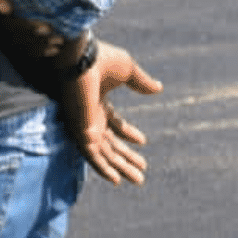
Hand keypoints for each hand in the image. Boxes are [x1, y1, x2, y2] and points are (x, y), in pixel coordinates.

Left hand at [58, 40, 162, 186]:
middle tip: (141, 170)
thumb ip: (141, 82)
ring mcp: (83, 124)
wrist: (79, 58)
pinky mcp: (79, 130)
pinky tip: (115, 179)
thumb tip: (158, 88)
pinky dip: (102, 168)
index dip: (127, 133)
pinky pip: (90, 155)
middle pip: (109, 142)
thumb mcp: (127, 70)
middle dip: (126, 157)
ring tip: (138, 180)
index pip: (113, 123)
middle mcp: (88, 115)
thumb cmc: (99, 58)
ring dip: (120, 167)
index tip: (143, 141)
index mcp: (97, 101)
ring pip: (103, 153)